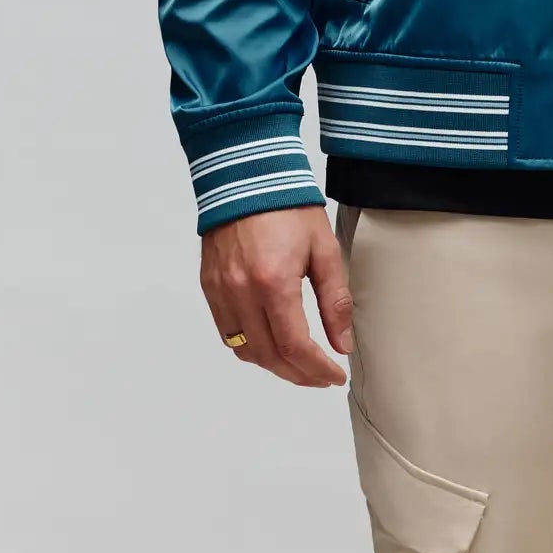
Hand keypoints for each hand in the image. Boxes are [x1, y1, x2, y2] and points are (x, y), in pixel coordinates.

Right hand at [200, 204, 353, 385]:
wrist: (247, 175)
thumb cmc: (288, 207)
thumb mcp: (324, 249)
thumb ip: (334, 300)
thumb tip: (342, 343)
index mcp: (274, 283)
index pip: (295, 347)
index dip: (317, 370)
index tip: (335, 376)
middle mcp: (242, 293)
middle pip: (269, 356)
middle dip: (299, 374)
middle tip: (321, 376)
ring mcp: (221, 291)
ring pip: (246, 350)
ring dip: (274, 365)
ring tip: (300, 364)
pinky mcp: (210, 287)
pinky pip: (228, 333)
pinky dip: (251, 347)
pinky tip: (271, 343)